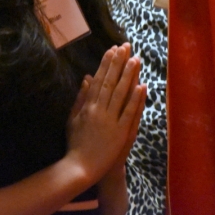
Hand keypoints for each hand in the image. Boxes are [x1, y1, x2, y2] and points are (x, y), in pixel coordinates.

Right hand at [66, 44, 145, 182]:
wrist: (81, 167)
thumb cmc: (76, 143)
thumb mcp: (73, 119)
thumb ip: (80, 98)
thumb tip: (86, 78)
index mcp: (87, 106)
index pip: (99, 80)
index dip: (106, 64)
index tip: (112, 49)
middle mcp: (99, 110)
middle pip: (111, 82)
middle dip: (119, 63)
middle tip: (126, 46)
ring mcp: (110, 121)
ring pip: (121, 93)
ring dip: (129, 75)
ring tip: (135, 59)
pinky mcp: (121, 132)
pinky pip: (129, 112)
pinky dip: (136, 99)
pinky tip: (142, 86)